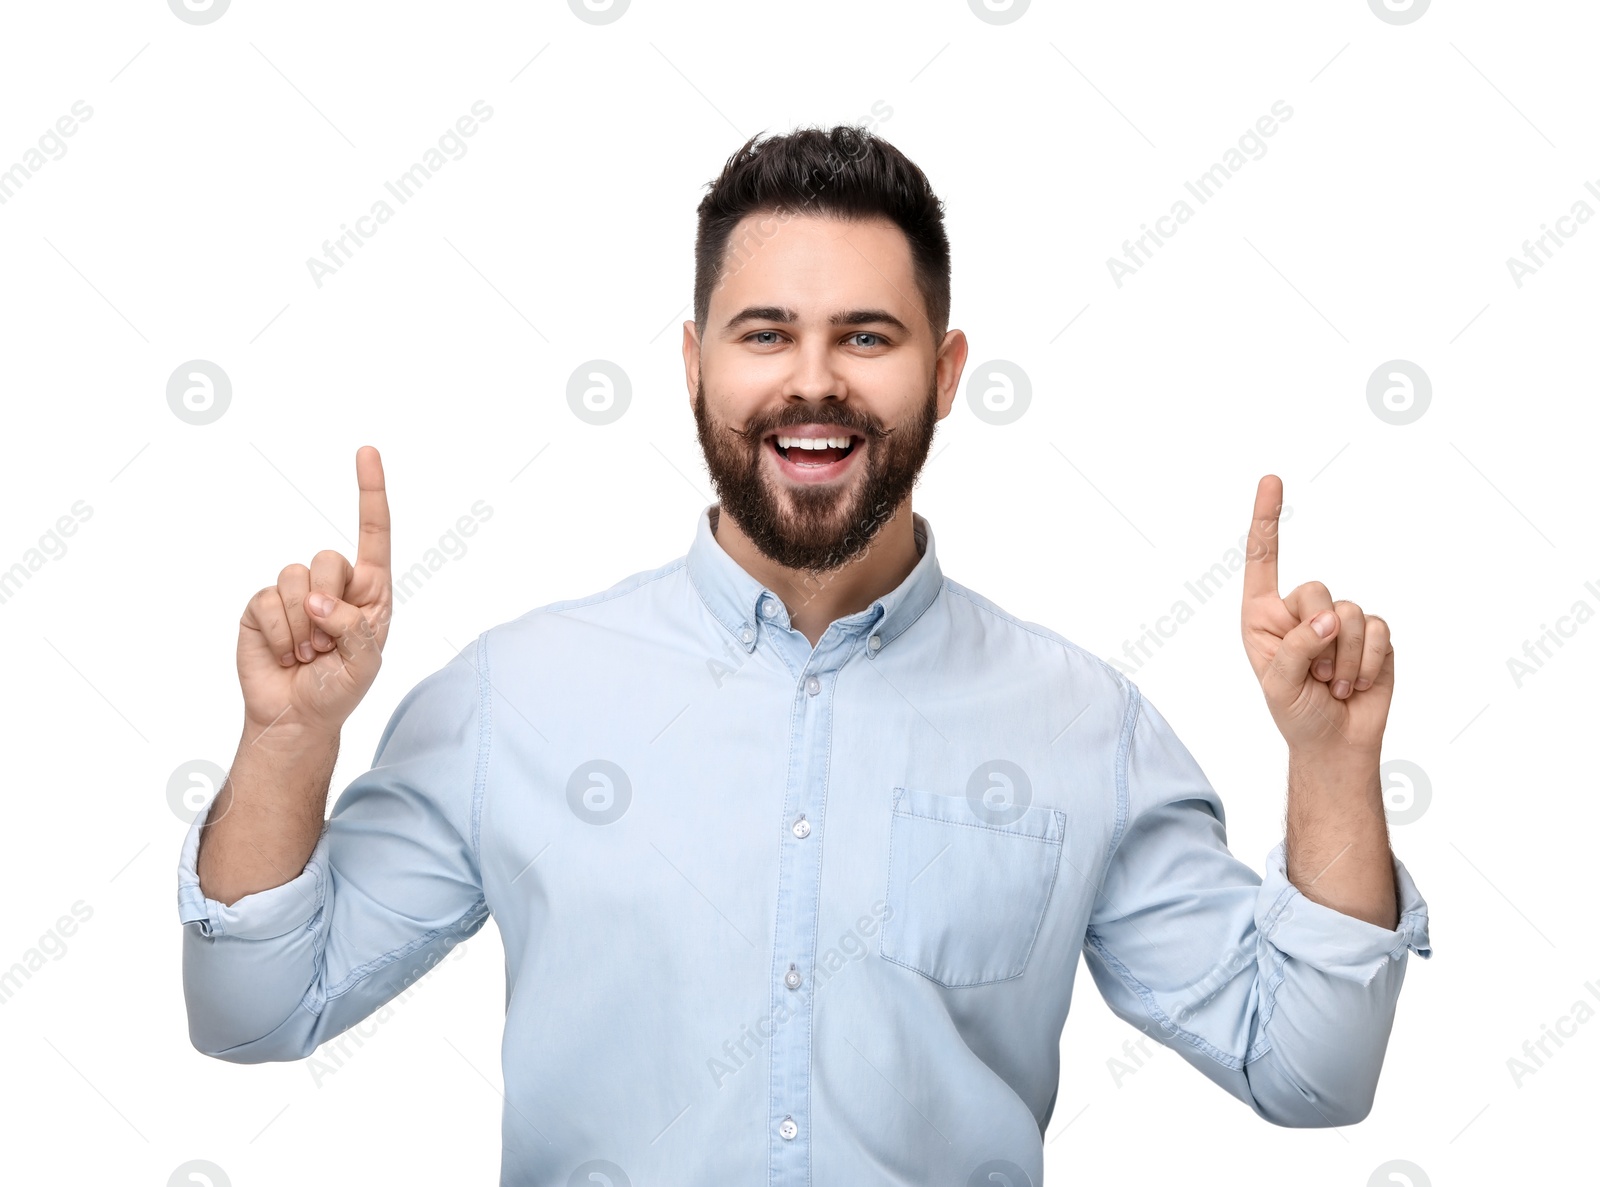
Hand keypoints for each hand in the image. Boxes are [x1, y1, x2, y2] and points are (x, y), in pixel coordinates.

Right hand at [236, 445, 392, 740]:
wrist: (296, 717)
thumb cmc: (340, 688)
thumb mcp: (366, 662)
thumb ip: (354, 627)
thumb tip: (318, 602)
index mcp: (369, 591)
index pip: (373, 533)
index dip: (370, 491)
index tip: (367, 451)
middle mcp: (333, 585)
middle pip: (329, 559)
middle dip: (328, 605)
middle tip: (327, 646)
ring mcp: (294, 593)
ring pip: (294, 577)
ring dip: (303, 626)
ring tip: (308, 653)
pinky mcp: (261, 606)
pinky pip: (267, 601)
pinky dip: (280, 635)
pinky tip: (286, 654)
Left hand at [1240, 474, 1393, 756]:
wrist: (1336, 742)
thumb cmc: (1295, 713)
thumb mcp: (1278, 684)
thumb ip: (1295, 647)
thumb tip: (1329, 617)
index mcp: (1263, 615)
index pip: (1263, 559)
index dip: (1266, 519)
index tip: (1271, 479)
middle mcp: (1300, 610)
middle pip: (1316, 589)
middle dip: (1319, 637)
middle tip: (1315, 675)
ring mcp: (1338, 620)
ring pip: (1350, 613)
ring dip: (1344, 659)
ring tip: (1334, 684)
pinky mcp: (1373, 634)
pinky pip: (1378, 631)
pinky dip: (1368, 663)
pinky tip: (1356, 684)